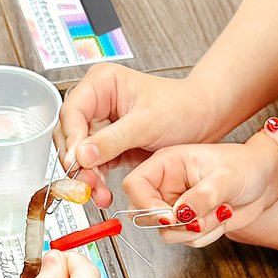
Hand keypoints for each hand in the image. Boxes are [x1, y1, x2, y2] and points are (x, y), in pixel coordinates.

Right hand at [54, 66, 216, 205]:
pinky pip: (95, 166)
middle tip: (85, 184)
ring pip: (80, 155)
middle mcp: (97, 102)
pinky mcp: (110, 146)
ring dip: (86, 176)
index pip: (72, 111)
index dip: (72, 138)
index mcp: (102, 84)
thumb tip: (82, 155)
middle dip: (77, 162)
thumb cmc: (182, 108)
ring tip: (97, 194)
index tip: (76, 161)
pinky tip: (103, 193)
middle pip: (71, 135)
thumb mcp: (147, 123)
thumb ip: (112, 139)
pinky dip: (97, 181)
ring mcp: (103, 126)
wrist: (205, 121)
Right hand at [122, 134, 277, 247]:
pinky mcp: (189, 223)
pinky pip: (186, 240)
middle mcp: (166, 185)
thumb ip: (201, 196)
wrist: (266, 180)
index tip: (170, 215)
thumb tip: (180, 215)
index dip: (145, 204)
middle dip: (173, 223)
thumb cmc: (247, 166)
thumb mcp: (225, 178)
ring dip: (197, 230)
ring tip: (221, 210)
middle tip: (199, 217)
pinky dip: (207, 235)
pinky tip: (222, 217)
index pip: (134, 184)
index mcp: (167, 163)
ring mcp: (176, 205)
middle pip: (143, 214)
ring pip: (167, 233)